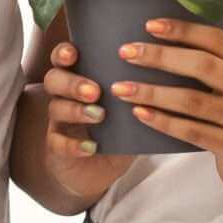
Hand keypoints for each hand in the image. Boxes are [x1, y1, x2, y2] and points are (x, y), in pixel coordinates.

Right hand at [34, 39, 139, 208]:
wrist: (98, 169)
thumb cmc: (114, 128)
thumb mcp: (126, 105)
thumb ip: (136, 89)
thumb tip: (168, 71)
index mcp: (78, 78)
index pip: (62, 58)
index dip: (63, 53)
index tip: (74, 53)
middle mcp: (63, 96)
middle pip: (54, 80)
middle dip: (73, 83)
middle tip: (95, 91)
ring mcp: (58, 122)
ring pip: (55, 109)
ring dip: (76, 110)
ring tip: (99, 115)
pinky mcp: (57, 148)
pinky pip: (57, 144)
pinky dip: (73, 145)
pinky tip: (91, 147)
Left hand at [109, 0, 222, 195]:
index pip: (216, 39)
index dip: (182, 31)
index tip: (148, 25)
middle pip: (202, 66)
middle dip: (160, 57)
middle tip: (125, 52)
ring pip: (191, 101)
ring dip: (152, 93)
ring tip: (120, 88)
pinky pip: (190, 131)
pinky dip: (163, 122)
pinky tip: (138, 114)